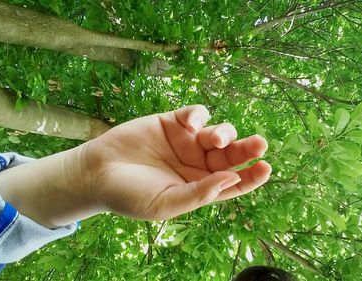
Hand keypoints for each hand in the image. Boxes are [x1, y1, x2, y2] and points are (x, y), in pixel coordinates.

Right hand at [79, 105, 270, 219]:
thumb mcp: (165, 204)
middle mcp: (197, 164)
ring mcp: (186, 142)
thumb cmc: (129, 195)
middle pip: (231, 155)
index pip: (234, 182)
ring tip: (215, 138)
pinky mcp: (172, 122)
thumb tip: (233, 179)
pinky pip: (196, 114)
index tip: (265, 168)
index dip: (252, 176)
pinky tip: (190, 123)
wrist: (95, 174)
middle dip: (246, 149)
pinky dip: (198, 115)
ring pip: (218, 133)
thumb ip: (199, 193)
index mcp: (200, 186)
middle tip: (259, 144)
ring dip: (224, 133)